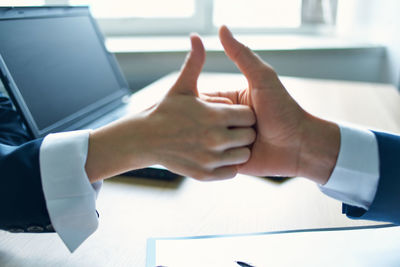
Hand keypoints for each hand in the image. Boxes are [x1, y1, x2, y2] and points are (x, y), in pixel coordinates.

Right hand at [85, 34, 255, 181]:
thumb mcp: (182, 86)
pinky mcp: (205, 176)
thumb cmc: (163, 111)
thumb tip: (197, 35)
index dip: (238, 112)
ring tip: (221, 141)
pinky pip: (231, 172)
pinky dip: (228, 165)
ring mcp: (210, 159)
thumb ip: (195, 61)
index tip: (225, 112)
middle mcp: (215, 138)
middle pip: (246, 134)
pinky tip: (217, 155)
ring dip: (236, 148)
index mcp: (214, 114)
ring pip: (241, 154)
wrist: (141, 141)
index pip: (244, 114)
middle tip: (221, 127)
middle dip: (240, 129)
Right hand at [204, 26, 339, 183]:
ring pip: (212, 142)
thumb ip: (242, 56)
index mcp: (229, 102)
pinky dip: (226, 158)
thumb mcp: (262, 80)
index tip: (219, 109)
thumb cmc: (284, 110)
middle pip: (206, 122)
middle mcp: (226, 122)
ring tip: (252, 141)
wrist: (301, 145)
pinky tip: (241, 155)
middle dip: (222, 125)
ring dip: (230, 142)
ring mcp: (228, 142)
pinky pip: (218, 160)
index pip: (204, 100)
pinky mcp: (231, 162)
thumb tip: (223, 29)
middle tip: (248, 126)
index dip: (208, 105)